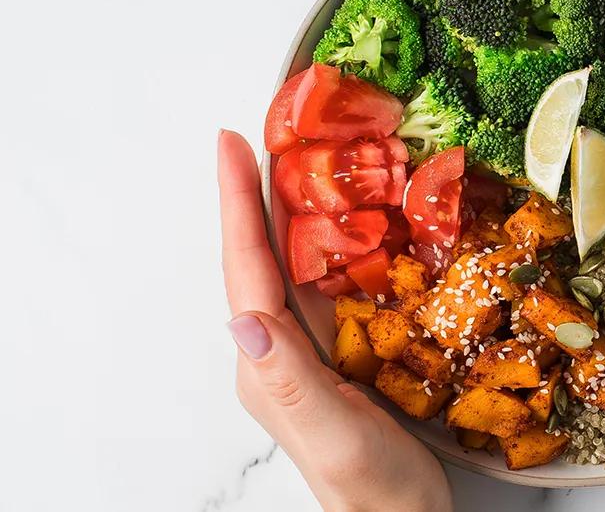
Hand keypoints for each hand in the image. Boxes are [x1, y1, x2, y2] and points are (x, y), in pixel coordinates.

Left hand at [217, 130, 451, 511]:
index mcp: (269, 365)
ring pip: (294, 266)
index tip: (230, 143)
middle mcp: (280, 351)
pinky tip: (352, 220)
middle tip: (265, 129)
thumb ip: (292, 382)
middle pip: (261, 256)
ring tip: (298, 157)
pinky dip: (333, 242)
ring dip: (290, 209)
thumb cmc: (373, 493)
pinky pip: (329, 285)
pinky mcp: (342, 355)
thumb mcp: (335, 437)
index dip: (237, 205)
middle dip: (254, 192)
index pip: (246, 270)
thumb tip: (243, 320)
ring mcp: (310, 352)